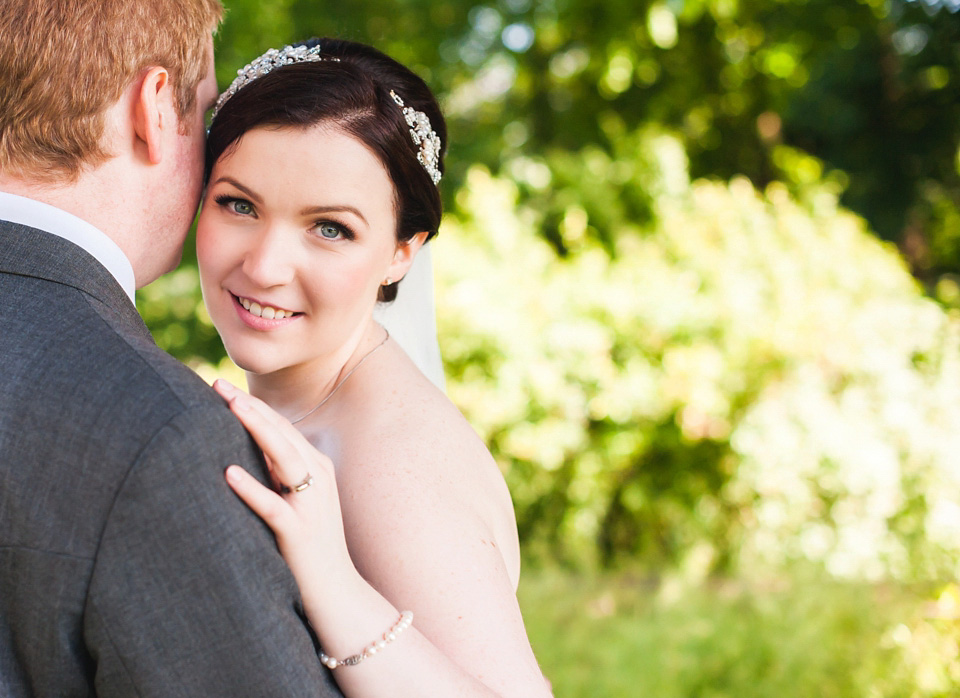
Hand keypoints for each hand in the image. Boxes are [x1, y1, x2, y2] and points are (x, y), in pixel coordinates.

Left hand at [214, 380, 355, 600]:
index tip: (224, 387)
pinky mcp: (300, 532)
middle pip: (282, 433)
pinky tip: (229, 473)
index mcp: (317, 467)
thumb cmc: (311, 546)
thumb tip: (242, 452)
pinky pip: (274, 506)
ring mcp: (312, 504)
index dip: (254, 406)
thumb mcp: (298, 501)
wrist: (337, 592)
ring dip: (256, 430)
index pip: (282, 428)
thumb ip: (278, 475)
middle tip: (219, 385)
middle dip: (250, 407)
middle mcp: (319, 478)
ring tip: (230, 408)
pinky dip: (252, 488)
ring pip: (284, 458)